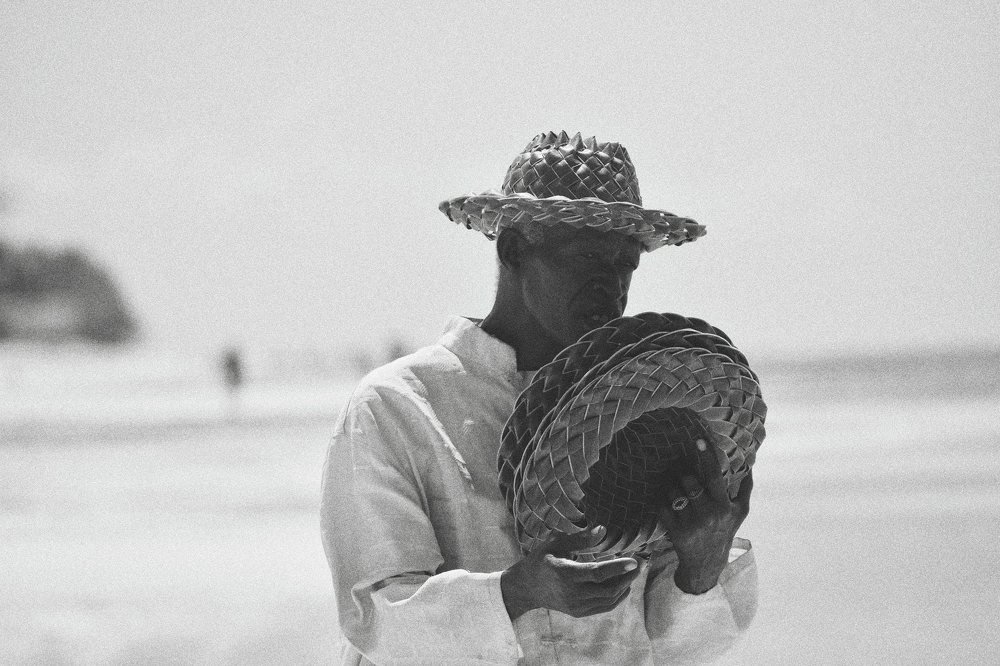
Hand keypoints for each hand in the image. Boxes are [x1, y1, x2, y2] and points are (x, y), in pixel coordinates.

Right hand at [500, 526, 640, 619]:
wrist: (527, 587)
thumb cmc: (542, 560)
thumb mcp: (556, 544)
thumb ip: (580, 538)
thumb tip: (603, 530)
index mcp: (566, 574)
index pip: (598, 573)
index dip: (618, 567)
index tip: (634, 560)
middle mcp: (573, 594)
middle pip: (608, 588)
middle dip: (628, 576)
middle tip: (641, 562)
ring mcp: (577, 606)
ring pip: (609, 599)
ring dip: (625, 585)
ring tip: (633, 570)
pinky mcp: (579, 612)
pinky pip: (605, 606)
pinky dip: (618, 596)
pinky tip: (624, 584)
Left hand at [658, 436, 752, 594]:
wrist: (707, 564)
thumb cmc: (724, 531)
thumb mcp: (740, 513)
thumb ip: (745, 489)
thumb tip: (751, 464)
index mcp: (724, 506)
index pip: (714, 476)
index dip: (707, 457)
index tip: (699, 440)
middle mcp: (709, 514)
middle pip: (689, 482)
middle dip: (684, 476)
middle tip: (683, 477)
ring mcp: (691, 524)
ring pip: (673, 492)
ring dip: (671, 488)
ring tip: (677, 492)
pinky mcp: (675, 532)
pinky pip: (662, 506)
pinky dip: (662, 501)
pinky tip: (667, 504)